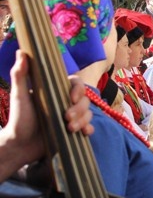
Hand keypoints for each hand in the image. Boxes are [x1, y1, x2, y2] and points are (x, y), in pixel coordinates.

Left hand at [0, 51, 93, 181]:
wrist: (20, 146)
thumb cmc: (19, 119)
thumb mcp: (19, 96)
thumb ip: (20, 75)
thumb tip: (21, 52)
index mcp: (56, 91)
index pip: (76, 84)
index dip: (79, 89)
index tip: (72, 98)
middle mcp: (66, 102)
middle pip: (85, 100)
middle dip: (79, 109)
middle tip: (66, 118)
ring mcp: (71, 116)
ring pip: (88, 113)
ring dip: (82, 120)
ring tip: (69, 129)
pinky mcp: (74, 131)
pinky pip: (89, 127)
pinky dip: (88, 129)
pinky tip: (82, 133)